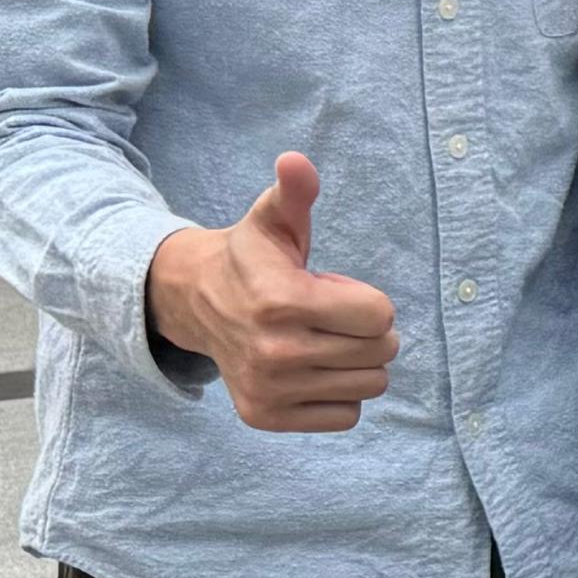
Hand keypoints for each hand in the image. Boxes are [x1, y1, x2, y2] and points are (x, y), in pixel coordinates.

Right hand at [147, 153, 400, 432]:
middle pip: (381, 352)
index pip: (381, 316)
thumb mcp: (272, 218)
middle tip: (329, 316)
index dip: (367, 299)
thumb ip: (294, 192)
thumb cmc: (252, 258)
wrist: (196, 302)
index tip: (331, 289)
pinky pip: (346, 416)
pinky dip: (339, 394)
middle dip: (367, 330)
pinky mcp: (266, 416)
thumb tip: (295, 161)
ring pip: (370, 385)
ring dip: (356, 362)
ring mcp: (269, 389)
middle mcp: (275, 352)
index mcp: (283, 301)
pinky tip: (311, 368)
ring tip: (319, 338)